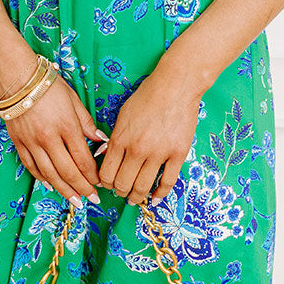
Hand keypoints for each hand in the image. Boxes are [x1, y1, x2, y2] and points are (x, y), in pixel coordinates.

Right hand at [0, 47, 106, 206]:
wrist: (17, 77)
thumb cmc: (48, 85)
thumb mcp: (73, 99)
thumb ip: (86, 122)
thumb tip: (100, 140)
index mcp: (66, 126)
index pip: (83, 158)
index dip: (93, 175)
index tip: (100, 183)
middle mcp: (49, 138)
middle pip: (68, 171)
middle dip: (82, 188)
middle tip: (91, 199)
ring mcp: (32, 142)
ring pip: (50, 174)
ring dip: (64, 190)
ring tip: (74, 200)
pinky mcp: (19, 143)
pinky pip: (32, 167)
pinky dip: (42, 179)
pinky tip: (51, 186)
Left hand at [96, 58, 207, 205]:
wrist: (174, 86)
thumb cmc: (147, 96)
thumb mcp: (122, 115)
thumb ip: (115, 138)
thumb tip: (107, 157)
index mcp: (120, 138)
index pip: (106, 173)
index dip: (105, 183)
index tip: (107, 184)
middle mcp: (137, 149)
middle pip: (123, 184)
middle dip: (120, 191)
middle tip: (121, 192)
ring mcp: (158, 153)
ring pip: (143, 187)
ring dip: (137, 196)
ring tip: (135, 198)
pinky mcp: (178, 154)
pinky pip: (167, 182)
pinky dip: (160, 194)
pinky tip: (155, 198)